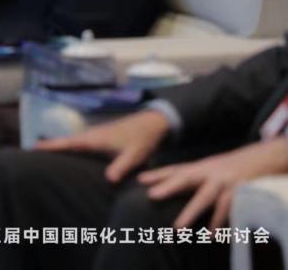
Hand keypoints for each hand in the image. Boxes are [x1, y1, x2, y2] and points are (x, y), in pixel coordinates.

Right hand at [34, 109, 170, 183]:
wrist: (152, 122)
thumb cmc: (142, 139)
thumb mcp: (134, 155)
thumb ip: (121, 166)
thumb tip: (108, 180)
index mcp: (94, 139)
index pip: (67, 143)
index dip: (50, 145)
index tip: (31, 147)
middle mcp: (90, 135)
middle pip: (65, 140)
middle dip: (48, 145)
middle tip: (30, 152)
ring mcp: (95, 134)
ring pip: (72, 140)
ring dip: (58, 145)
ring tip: (43, 152)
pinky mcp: (100, 136)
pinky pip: (79, 141)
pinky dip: (69, 145)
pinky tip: (69, 151)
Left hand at [137, 139, 287, 228]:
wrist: (256, 162)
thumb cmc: (219, 170)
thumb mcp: (198, 169)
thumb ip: (172, 175)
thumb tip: (141, 179)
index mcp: (197, 168)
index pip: (175, 170)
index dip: (157, 175)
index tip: (140, 180)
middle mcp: (209, 173)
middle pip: (186, 178)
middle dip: (169, 186)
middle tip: (152, 196)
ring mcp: (224, 183)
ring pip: (206, 198)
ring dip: (191, 213)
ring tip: (177, 228)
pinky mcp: (239, 194)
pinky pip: (228, 210)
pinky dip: (219, 223)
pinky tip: (210, 235)